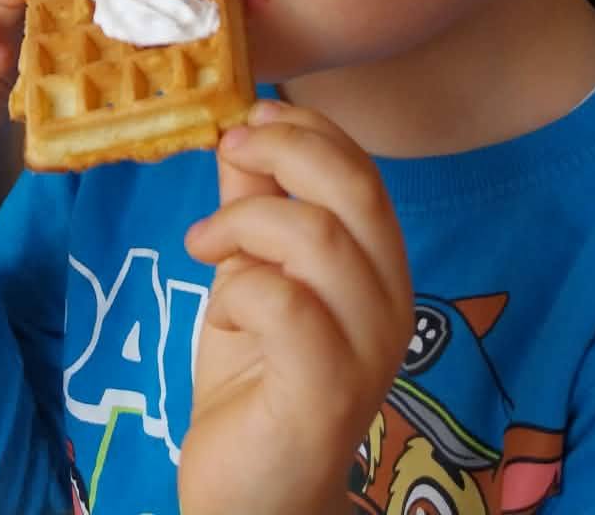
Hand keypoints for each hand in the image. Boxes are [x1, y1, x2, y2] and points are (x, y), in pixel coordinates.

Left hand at [177, 100, 412, 514]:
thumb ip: (253, 206)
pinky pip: (284, 302)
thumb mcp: (247, 273)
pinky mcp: (327, 389)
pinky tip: (220, 309)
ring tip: (204, 244)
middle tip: (228, 151)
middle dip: (284, 149)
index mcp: (378, 267)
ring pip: (316, 236)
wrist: (254, 496)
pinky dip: (239, 287)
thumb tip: (240, 131)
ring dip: (244, 221)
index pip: (362, 169)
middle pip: (354, 187)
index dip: (306, 128)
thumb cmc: (255, 381)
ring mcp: (366, 348)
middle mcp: (389, 302)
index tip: (249, 116)